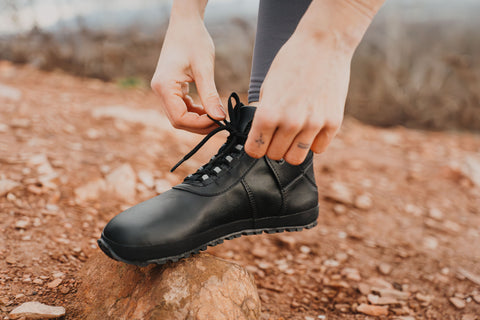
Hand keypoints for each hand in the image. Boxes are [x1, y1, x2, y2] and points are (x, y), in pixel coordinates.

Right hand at [151, 8, 224, 133]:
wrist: (185, 23)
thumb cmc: (194, 40)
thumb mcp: (204, 69)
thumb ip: (210, 95)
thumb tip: (219, 117)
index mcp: (164, 86)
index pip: (179, 118)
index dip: (200, 124)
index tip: (219, 121)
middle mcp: (159, 90)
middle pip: (178, 121)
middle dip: (199, 125)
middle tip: (220, 123)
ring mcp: (163, 90)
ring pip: (179, 116)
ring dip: (198, 120)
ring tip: (217, 116)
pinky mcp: (170, 88)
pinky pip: (181, 107)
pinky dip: (195, 112)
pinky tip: (209, 109)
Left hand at [245, 32, 352, 164]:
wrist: (323, 44)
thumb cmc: (291, 62)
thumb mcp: (267, 87)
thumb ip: (264, 114)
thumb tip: (260, 135)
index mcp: (268, 113)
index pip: (255, 150)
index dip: (255, 147)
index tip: (258, 142)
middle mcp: (290, 122)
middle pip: (275, 156)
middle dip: (273, 146)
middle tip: (276, 134)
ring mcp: (314, 124)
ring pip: (296, 158)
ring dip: (291, 149)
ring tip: (293, 134)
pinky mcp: (333, 123)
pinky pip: (318, 148)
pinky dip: (313, 142)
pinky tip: (310, 127)